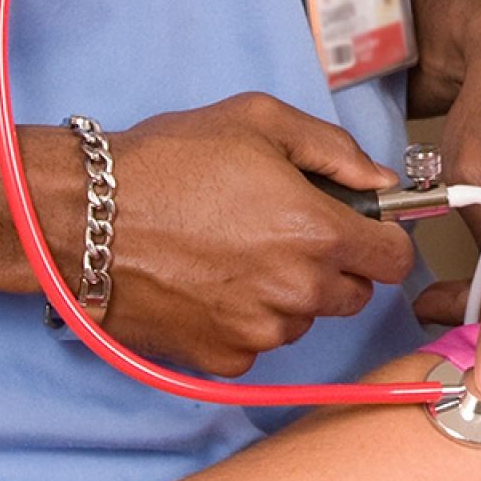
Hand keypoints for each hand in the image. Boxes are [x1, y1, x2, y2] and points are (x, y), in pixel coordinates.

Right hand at [48, 92, 414, 377]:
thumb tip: (383, 182)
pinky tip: (208, 284)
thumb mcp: (259, 122)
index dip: (381, 241)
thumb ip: (337, 152)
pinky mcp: (224, 358)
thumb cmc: (166, 162)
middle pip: (354, 295)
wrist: (84, 217)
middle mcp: (298, 292)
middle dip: (332, 267)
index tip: (359, 229)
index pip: (396, 261)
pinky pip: (258, 344)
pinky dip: (244, 321)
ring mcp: (261, 331)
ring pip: (304, 321)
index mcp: (319, 234)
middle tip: (281, 234)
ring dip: (287, 296)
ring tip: (233, 254)